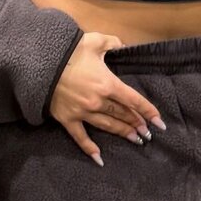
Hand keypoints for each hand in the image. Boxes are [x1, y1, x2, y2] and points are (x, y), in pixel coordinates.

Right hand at [49, 32, 165, 165]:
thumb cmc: (70, 51)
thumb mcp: (95, 41)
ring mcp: (83, 112)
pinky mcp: (68, 119)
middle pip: (122, 114)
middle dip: (136, 123)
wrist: (41, 64)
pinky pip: (80, 137)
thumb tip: (123, 46)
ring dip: (122, 133)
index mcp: (108, 84)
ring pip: (107, 125)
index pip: (133, 100)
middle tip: (147, 132)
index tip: (159, 122)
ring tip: (135, 140)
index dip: (148, 111)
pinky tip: (99, 159)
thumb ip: (113, 43)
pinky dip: (89, 148)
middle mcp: (98, 101)